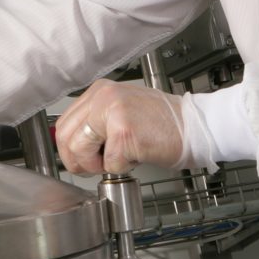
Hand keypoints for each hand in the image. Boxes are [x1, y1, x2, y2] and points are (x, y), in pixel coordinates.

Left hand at [56, 79, 198, 174]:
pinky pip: (109, 163)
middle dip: (79, 161)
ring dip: (98, 165)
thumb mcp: (122, 111)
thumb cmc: (164, 123)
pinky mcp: (124, 131)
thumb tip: (74, 145)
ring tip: (119, 160)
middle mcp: (102, 96)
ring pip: (80, 151)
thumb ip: (96, 122)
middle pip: (66, 138)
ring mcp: (112, 111)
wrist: (195, 126)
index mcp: (99, 91)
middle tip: (98, 167)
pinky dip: (123, 168)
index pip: (63, 124)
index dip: (69, 150)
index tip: (82, 160)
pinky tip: (138, 156)